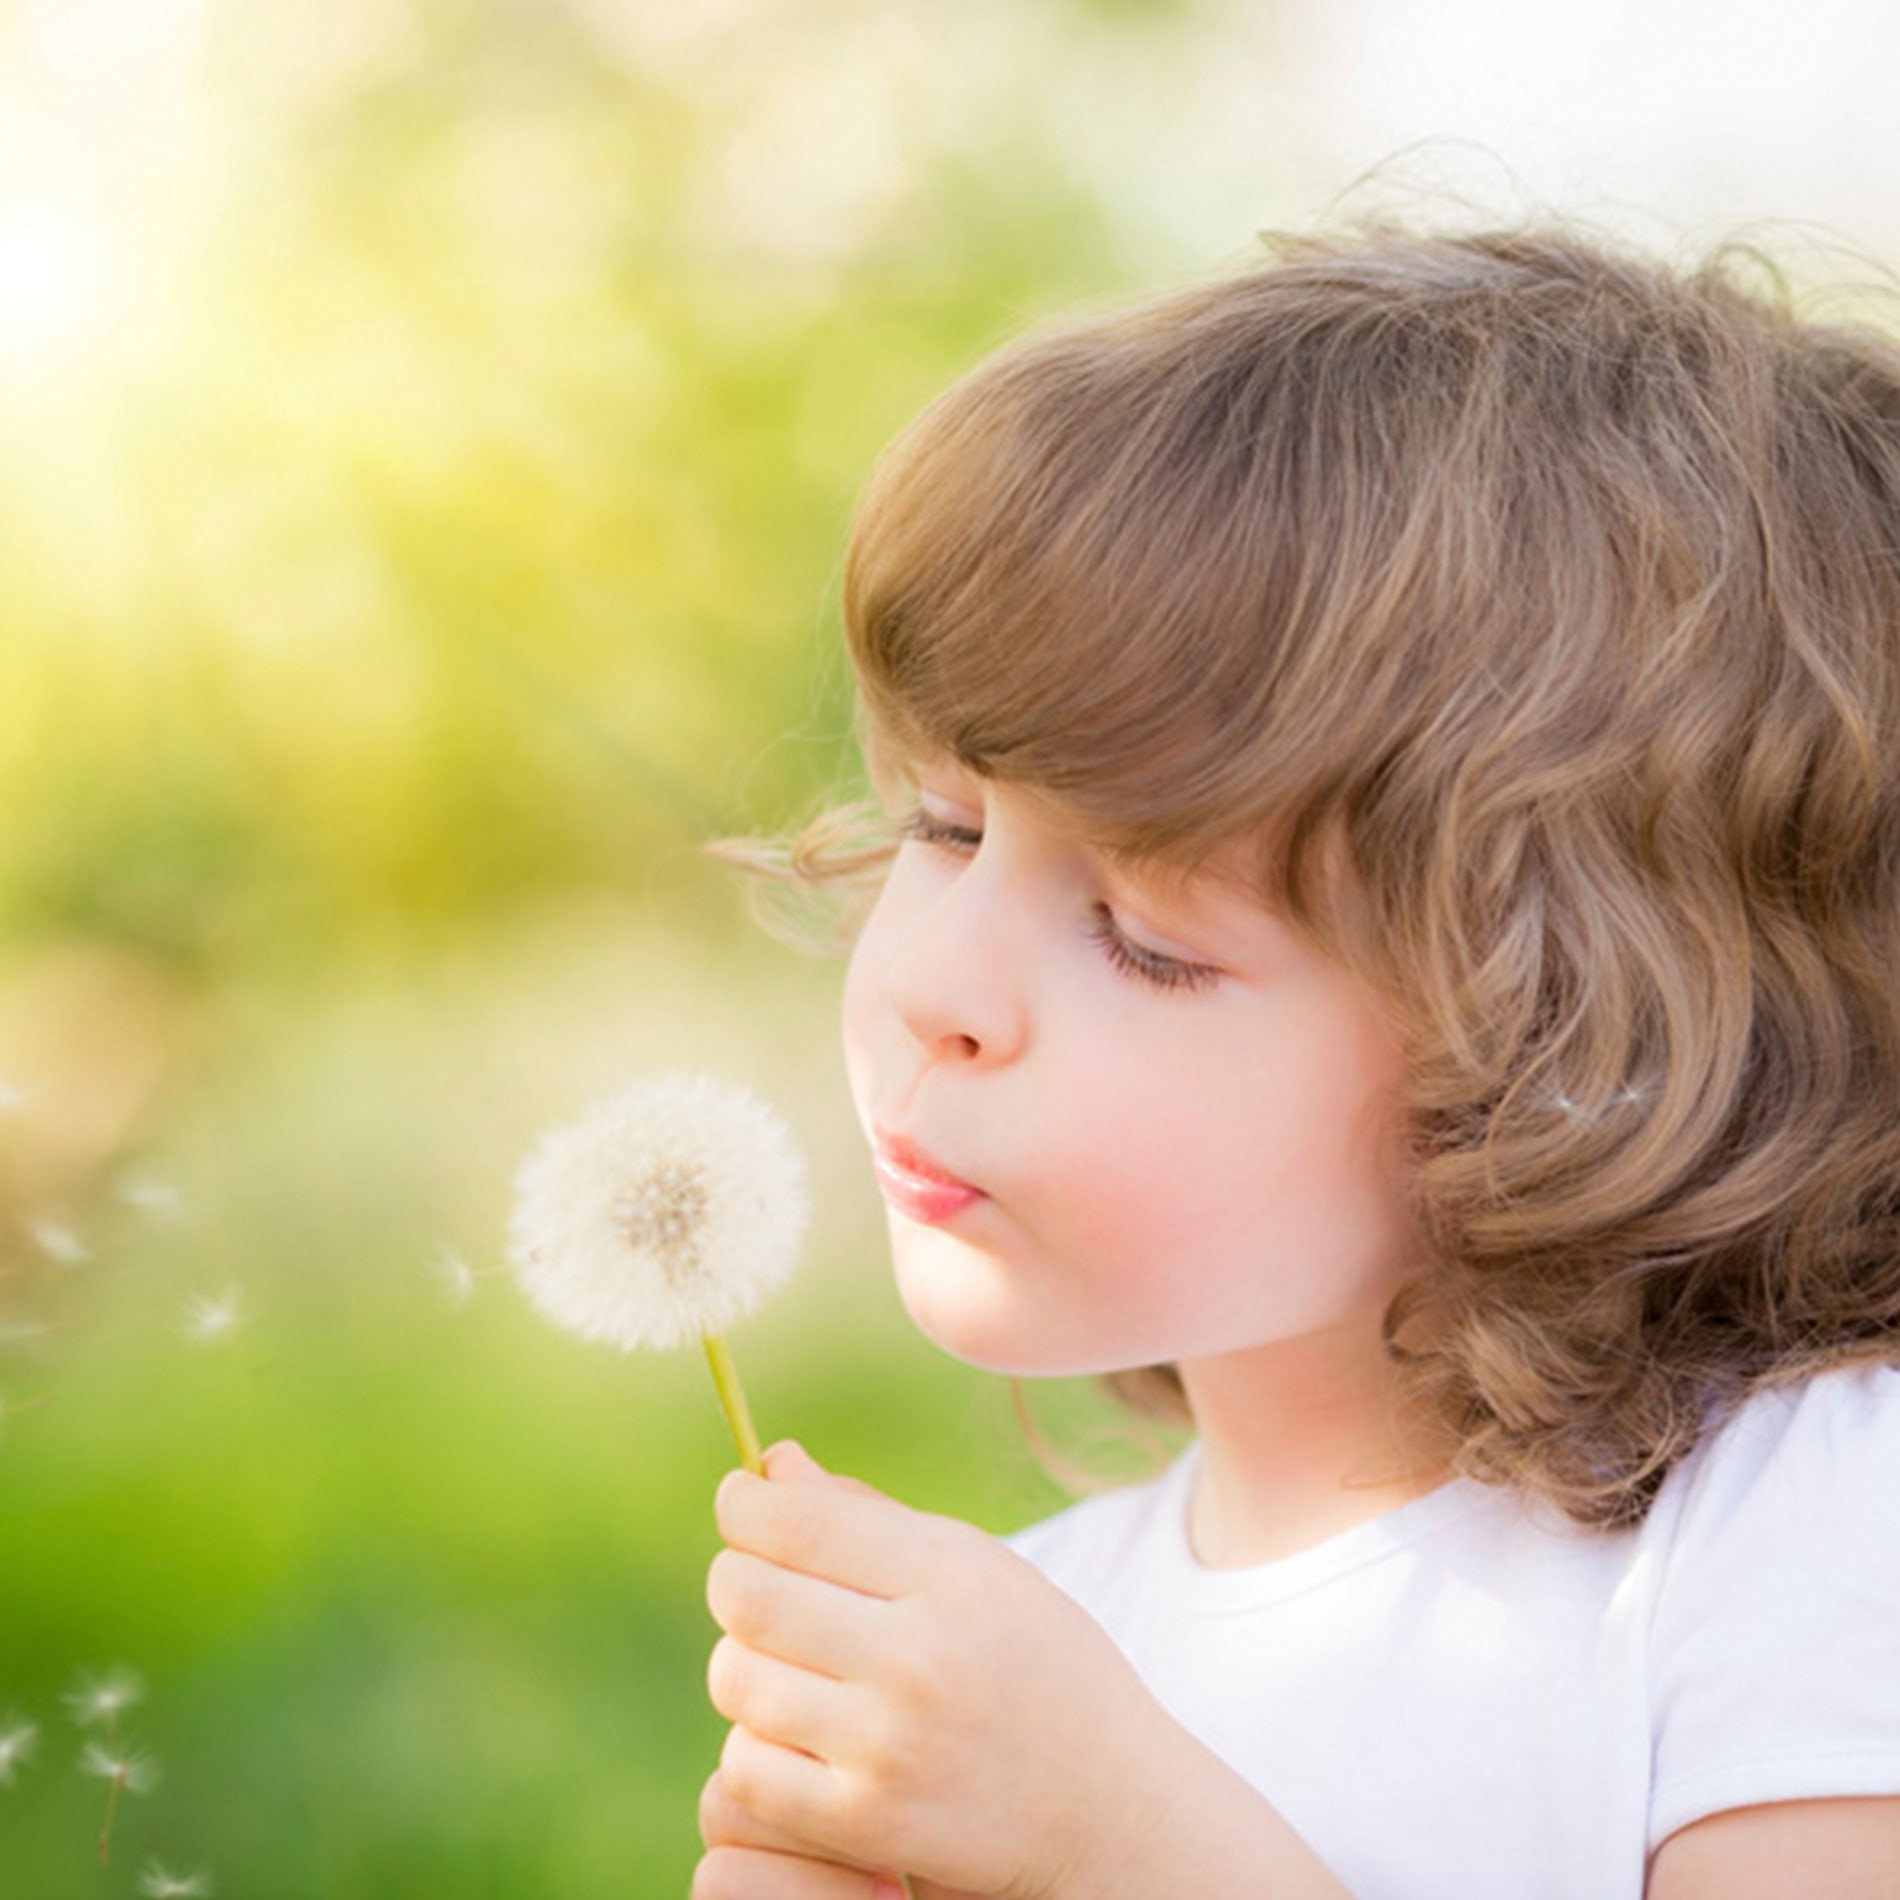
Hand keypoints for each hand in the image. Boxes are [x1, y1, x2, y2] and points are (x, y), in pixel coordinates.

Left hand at [700, 1439, 1179, 1898]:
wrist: (1112, 1809)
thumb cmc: (1039, 1666)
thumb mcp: (978, 1567)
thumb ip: (869, 1517)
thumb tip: (770, 1467)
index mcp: (951, 1575)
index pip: (795, 1522)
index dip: (742, 1503)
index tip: (739, 1501)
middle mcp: (918, 1656)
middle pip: (749, 1597)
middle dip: (733, 1577)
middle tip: (752, 1580)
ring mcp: (889, 1745)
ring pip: (737, 1680)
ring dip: (742, 1662)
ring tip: (783, 1661)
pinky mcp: (868, 1822)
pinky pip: (748, 1768)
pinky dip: (755, 1744)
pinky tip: (796, 1732)